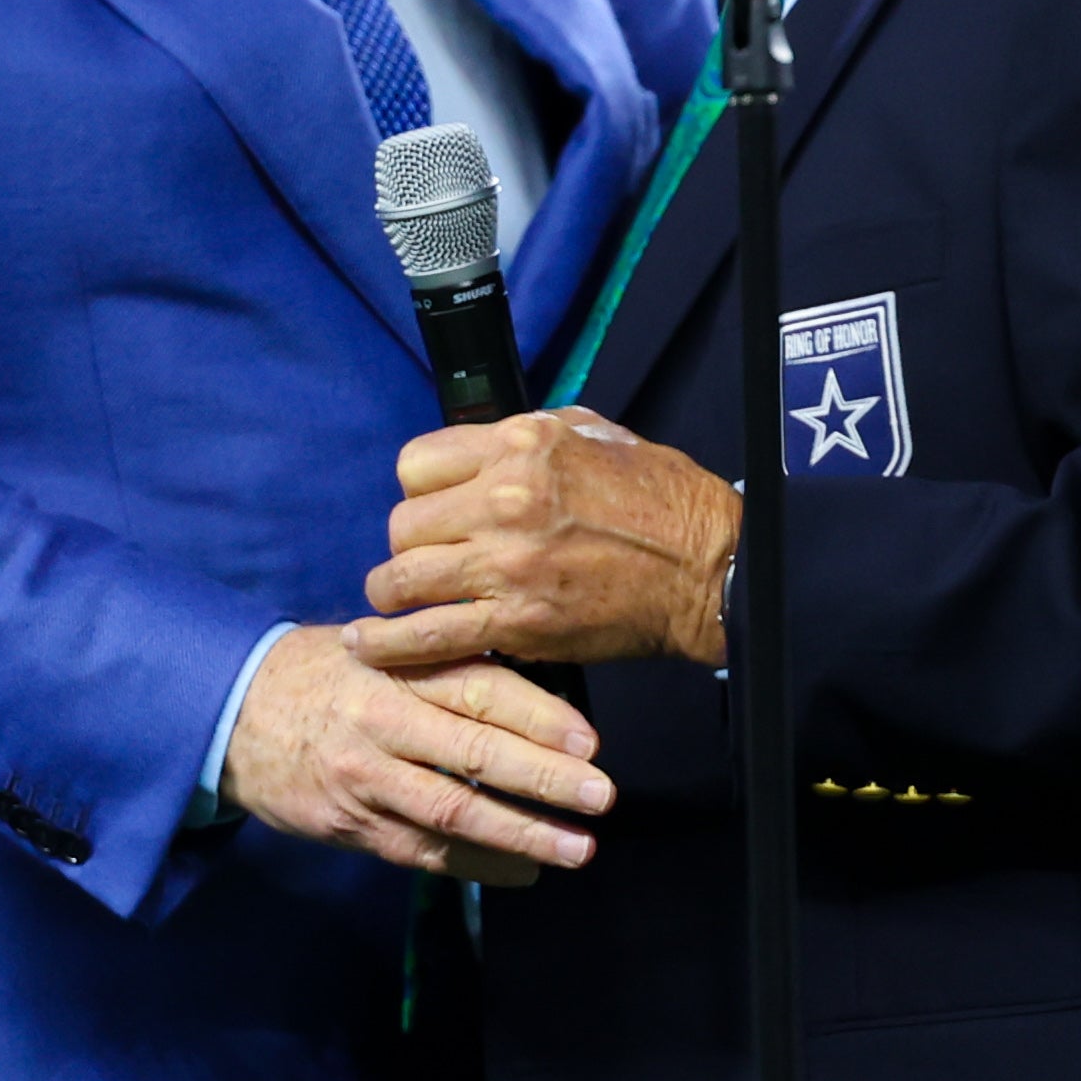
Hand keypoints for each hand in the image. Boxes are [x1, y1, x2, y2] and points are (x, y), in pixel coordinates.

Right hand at [218, 624, 612, 882]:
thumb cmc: (328, 674)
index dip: (540, 716)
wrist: (232, 714)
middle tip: (602, 797)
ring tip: (578, 849)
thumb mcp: (380, 647)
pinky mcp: (352, 825)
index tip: (591, 741)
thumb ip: (447, 665)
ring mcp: (366, 779)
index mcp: (397, 669)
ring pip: (453, 812)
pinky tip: (524, 870)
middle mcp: (382, 722)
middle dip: (545, 778)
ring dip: (522, 835)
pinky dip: (479, 865)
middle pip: (474, 752)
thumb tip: (540, 689)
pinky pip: (424, 852)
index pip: (479, 689)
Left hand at [348, 409, 739, 670]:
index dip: (418, 492)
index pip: (417, 464)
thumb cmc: (664, 499)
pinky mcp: (517, 621)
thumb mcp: (596, 434)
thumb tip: (487, 443)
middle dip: (409, 545)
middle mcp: (504, 497)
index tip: (432, 510)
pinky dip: (391, 644)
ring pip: (401, 577)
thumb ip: (533, 436)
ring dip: (392, 594)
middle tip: (428, 561)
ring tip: (394, 603)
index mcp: (521, 445)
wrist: (709, 568)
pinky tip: (370, 646)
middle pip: (403, 523)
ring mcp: (506, 562)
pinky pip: (428, 633)